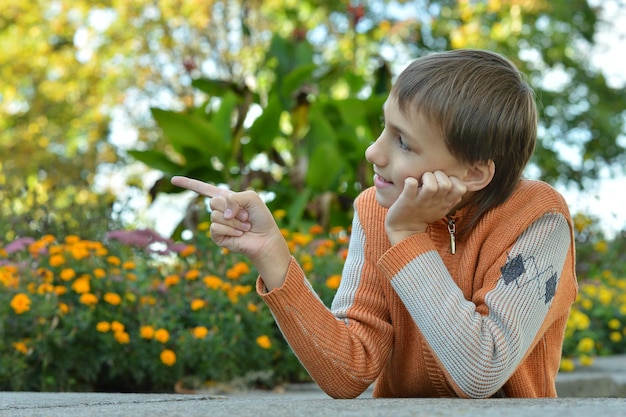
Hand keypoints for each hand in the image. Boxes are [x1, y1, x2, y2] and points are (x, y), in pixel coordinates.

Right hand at [171, 176, 290, 289]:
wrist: (265, 238)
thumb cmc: (260, 217)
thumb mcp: (251, 197)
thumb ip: (235, 198)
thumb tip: (223, 215)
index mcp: (226, 198)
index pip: (203, 189)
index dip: (188, 183)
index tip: (173, 180)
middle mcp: (220, 210)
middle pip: (213, 201)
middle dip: (232, 208)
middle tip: (245, 216)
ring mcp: (217, 223)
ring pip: (216, 216)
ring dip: (234, 222)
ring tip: (245, 226)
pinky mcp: (217, 236)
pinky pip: (216, 228)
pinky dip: (230, 230)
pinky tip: (239, 234)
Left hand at [385, 171, 466, 244]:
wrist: (405, 229)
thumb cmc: (424, 214)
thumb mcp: (442, 209)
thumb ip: (452, 199)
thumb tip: (462, 187)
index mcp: (444, 203)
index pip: (461, 188)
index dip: (454, 180)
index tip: (444, 180)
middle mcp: (435, 202)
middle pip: (446, 184)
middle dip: (439, 175)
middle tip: (430, 179)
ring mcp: (421, 201)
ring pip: (431, 186)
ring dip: (427, 177)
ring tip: (421, 180)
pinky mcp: (407, 199)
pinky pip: (411, 185)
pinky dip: (410, 181)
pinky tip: (409, 182)